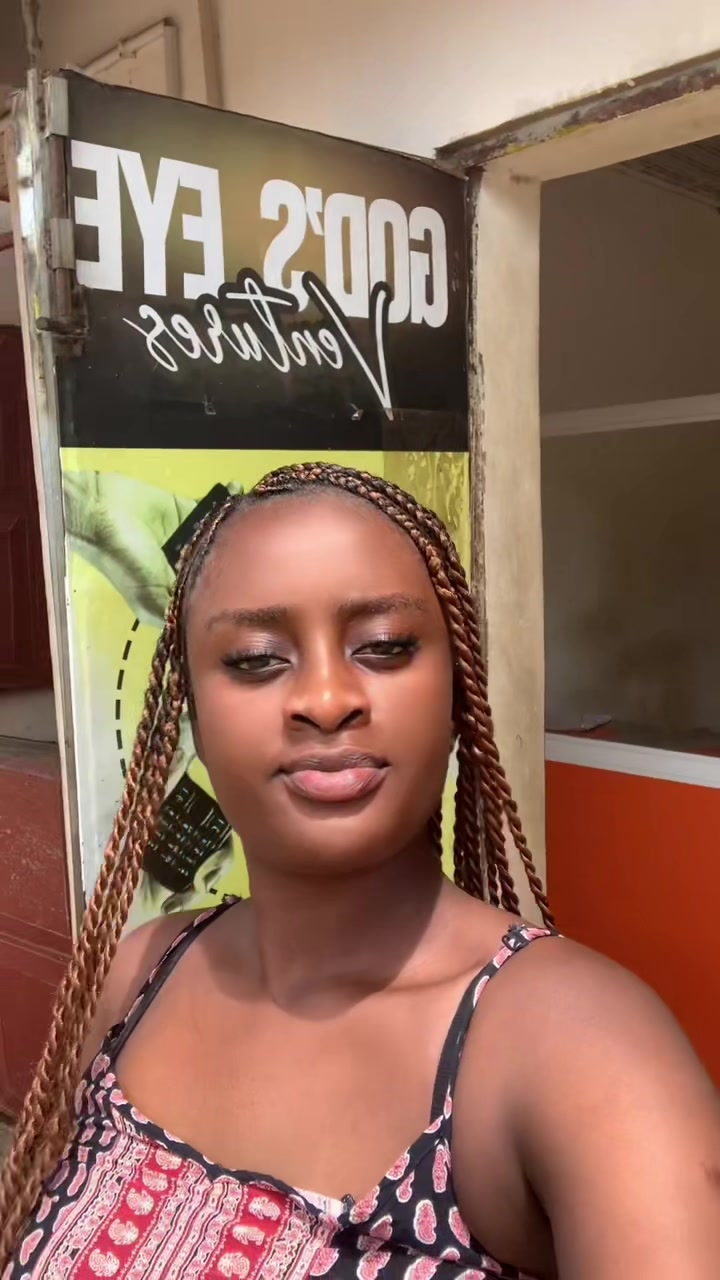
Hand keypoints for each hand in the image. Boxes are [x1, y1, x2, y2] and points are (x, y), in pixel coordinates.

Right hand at [63, 472, 240, 626]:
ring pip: (218, 537)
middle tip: (263, 552)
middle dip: (236, 559)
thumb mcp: (146, 585)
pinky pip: (212, 510)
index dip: (223, 594)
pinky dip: (227, 503)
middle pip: (215, 566)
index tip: (251, 588)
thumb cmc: (120, 551)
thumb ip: (174, 600)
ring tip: (257, 521)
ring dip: (235, 530)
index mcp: (168, 592)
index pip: (202, 598)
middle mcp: (179, 568)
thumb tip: (202, 619)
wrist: (99, 505)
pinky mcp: (185, 513)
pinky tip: (240, 496)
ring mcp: (184, 540)